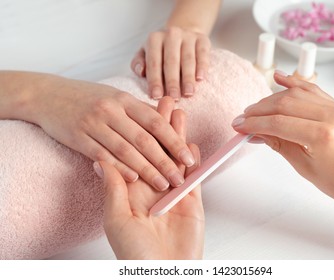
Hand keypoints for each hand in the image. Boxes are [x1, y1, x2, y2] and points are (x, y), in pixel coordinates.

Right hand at [32, 76, 194, 190]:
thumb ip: (140, 111)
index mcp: (125, 100)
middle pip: (144, 139)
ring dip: (146, 170)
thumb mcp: (116, 97)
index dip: (175, 141)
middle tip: (180, 179)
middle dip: (165, 161)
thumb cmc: (89, 98)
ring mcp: (94, 123)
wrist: (49, 95)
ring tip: (163, 185)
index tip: (189, 158)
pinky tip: (133, 179)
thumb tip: (168, 122)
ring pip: (125, 150)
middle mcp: (112, 110)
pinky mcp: (78, 137)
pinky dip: (118, 168)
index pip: (156, 122)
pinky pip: (102, 155)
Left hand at [98, 98, 203, 258]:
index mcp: (133, 190)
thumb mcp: (116, 219)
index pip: (136, 152)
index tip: (138, 110)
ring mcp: (174, 193)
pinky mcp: (192, 201)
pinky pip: (195, 176)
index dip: (139, 130)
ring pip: (177, 157)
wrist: (162, 271)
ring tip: (180, 113)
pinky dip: (194, 160)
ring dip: (178, 136)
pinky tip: (193, 143)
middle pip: (158, 149)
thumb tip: (101, 159)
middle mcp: (153, 188)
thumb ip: (113, 187)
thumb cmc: (134, 252)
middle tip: (165, 101)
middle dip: (161, 125)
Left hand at [131, 27, 210, 99]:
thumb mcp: (145, 54)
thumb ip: (139, 63)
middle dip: (172, 82)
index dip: (155, 80)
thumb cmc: (161, 51)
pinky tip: (200, 79)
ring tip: (188, 93)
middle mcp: (171, 34)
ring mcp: (188, 36)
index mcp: (154, 39)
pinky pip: (203, 54)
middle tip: (174, 98)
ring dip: (188, 78)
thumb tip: (140, 72)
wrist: (183, 34)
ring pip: (188, 59)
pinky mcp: (203, 39)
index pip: (154, 62)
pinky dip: (202, 66)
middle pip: (171, 61)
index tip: (156, 97)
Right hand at [232, 72, 333, 221]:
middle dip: (258, 110)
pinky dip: (294, 82)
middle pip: (284, 104)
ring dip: (271, 99)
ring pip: (295, 94)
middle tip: (243, 118)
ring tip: (255, 109)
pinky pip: (312, 89)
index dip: (254, 123)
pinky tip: (279, 78)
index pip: (278, 122)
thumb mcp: (305, 168)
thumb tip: (257, 133)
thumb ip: (279, 144)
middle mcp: (330, 116)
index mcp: (322, 135)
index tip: (239, 126)